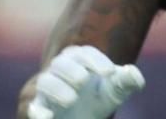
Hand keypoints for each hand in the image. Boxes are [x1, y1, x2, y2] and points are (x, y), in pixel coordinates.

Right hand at [27, 46, 144, 118]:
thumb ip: (125, 82)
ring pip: (45, 81)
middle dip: (71, 70)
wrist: (78, 117)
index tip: (110, 73)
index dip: (96, 60)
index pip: (84, 53)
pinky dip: (36, 111)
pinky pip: (32, 106)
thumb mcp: (114, 92)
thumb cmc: (97, 98)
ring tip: (71, 99)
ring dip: (56, 88)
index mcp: (79, 61)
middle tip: (82, 80)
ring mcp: (48, 90)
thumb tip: (133, 73)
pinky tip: (46, 117)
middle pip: (61, 63)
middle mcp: (60, 71)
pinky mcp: (39, 108)